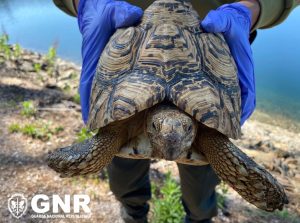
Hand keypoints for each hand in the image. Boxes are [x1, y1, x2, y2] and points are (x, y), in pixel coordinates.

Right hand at [78, 0, 142, 123]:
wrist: (97, 10)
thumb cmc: (103, 12)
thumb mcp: (113, 11)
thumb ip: (120, 14)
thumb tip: (133, 17)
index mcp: (93, 59)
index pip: (88, 87)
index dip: (89, 106)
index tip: (90, 124)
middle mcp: (96, 68)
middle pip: (95, 95)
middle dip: (100, 114)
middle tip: (106, 133)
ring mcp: (102, 69)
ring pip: (103, 92)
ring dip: (107, 109)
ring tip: (116, 128)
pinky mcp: (109, 68)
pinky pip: (111, 86)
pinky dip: (114, 98)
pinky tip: (125, 109)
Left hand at [201, 3, 254, 124]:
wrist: (231, 23)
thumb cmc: (230, 24)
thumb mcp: (224, 21)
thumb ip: (218, 21)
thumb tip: (207, 25)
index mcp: (243, 68)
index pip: (248, 92)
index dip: (244, 108)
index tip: (237, 122)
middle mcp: (239, 76)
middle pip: (241, 102)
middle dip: (235, 117)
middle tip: (223, 133)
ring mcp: (232, 78)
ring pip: (233, 101)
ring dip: (227, 115)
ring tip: (216, 129)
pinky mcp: (224, 77)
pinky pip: (225, 94)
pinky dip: (221, 106)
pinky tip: (209, 114)